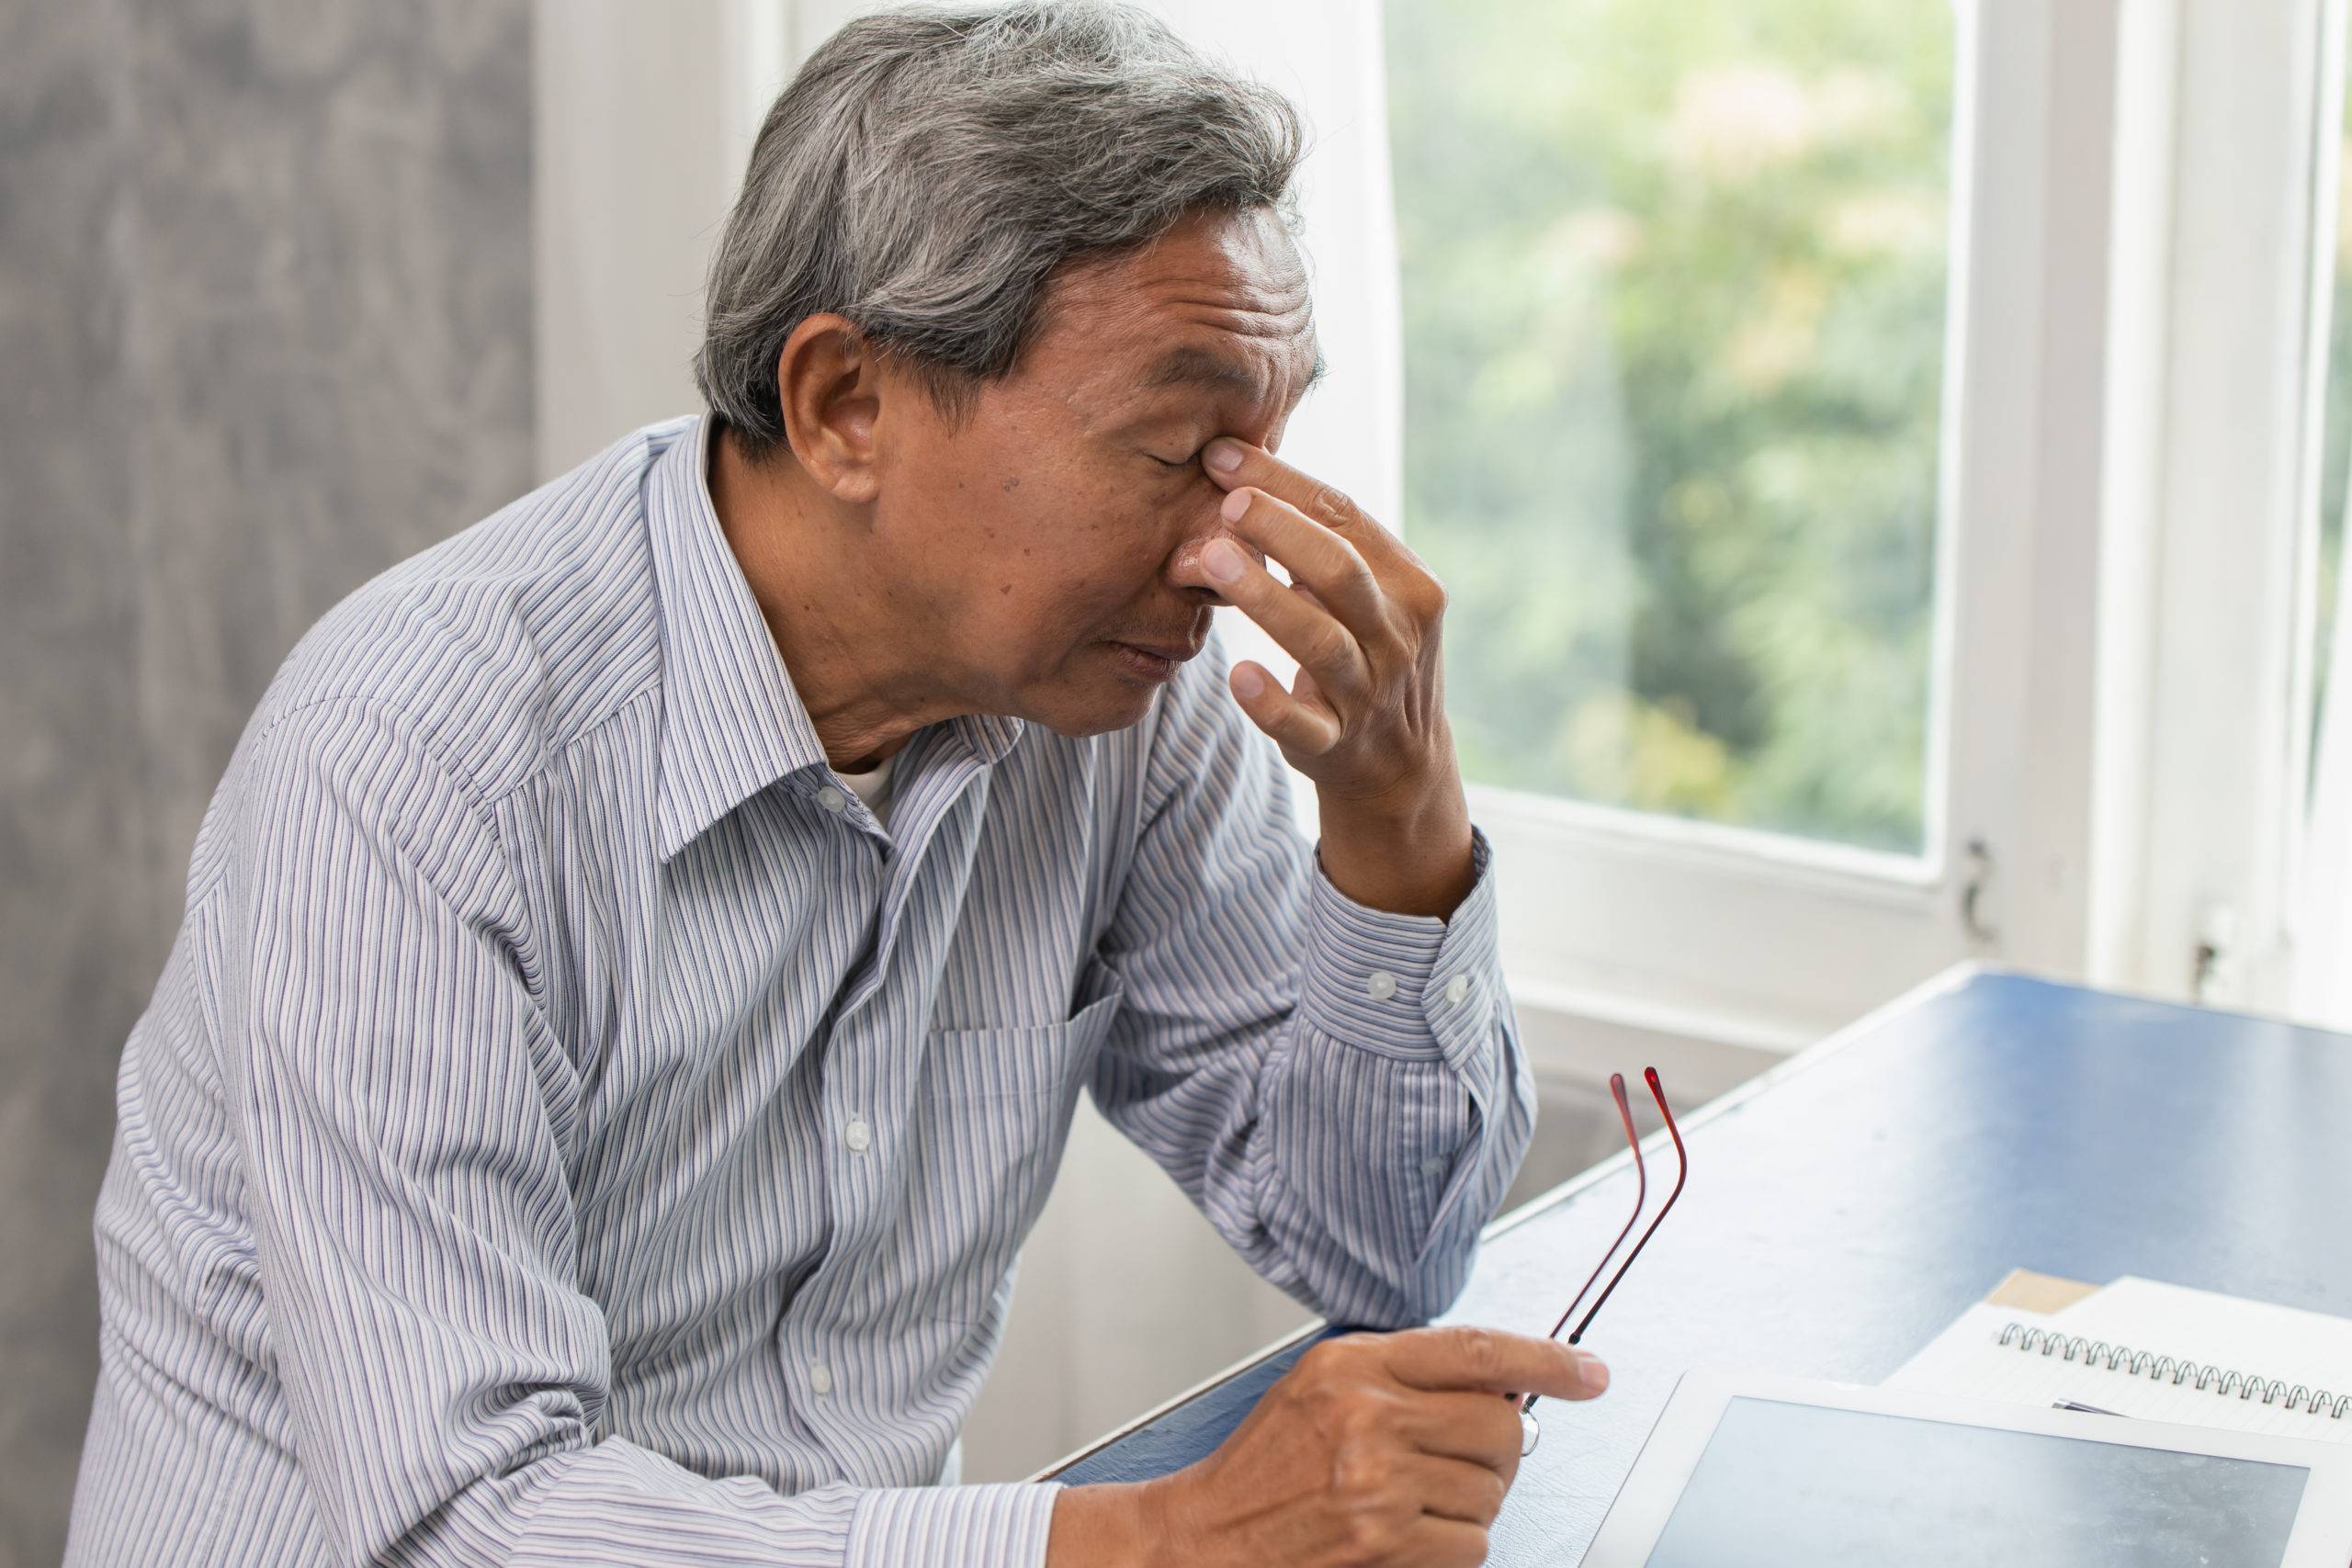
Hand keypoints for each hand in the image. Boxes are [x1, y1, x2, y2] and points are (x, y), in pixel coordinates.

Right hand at [1047, 1326, 1608, 1567]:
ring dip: (1471, 1502)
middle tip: (1464, 1459)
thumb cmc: (1267, 1464)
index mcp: (1353, 1363)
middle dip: (1500, 1449)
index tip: (1590, 1373)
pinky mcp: (1386, 1540)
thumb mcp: (1322, 1387)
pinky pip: (1472, 1543)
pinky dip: (1454, 1545)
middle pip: (1500, 1424)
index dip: (1547, 1360)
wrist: (1209, 1536)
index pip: (1476, 1350)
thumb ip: (1402, 1375)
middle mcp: (1368, 1414)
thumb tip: (1502, 1386)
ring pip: (1492, 1489)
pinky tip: (1409, 1533)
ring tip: (1415, 1499)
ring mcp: (1378, 1480)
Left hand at [1195, 439, 1474, 915]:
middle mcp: (1397, 634)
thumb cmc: (1364, 654)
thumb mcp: (1366, 595)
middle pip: (1339, 570)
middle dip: (1280, 530)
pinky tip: (1237, 675)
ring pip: (1320, 641)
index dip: (1283, 483)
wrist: (1401, 764)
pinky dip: (1272, 701)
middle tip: (1224, 501)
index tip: (1221, 454)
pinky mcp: (1337, 744)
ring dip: (1265, 598)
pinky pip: (1305, 724)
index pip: (1346, 517)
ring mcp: (1371, 692)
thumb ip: (1320, 540)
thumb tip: (1238, 466)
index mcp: (1409, 584)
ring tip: (1209, 559)